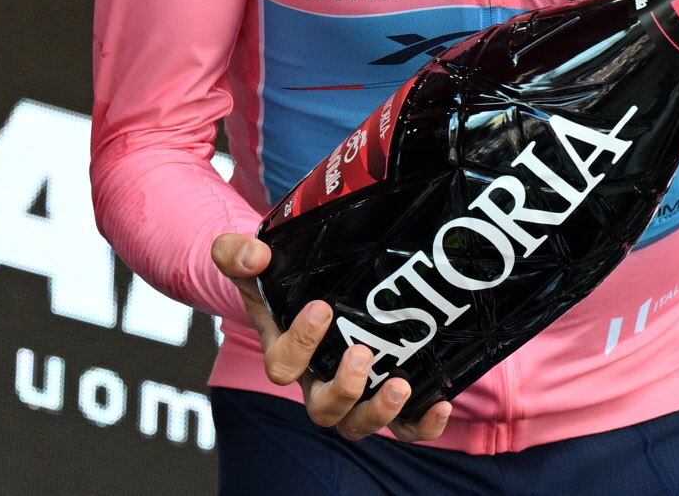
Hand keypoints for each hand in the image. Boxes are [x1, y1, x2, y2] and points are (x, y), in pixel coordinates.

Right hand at [211, 233, 452, 441]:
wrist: (316, 282)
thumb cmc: (284, 278)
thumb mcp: (256, 261)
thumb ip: (239, 253)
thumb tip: (255, 256)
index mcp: (287, 353)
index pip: (283, 366)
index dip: (300, 344)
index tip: (322, 307)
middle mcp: (319, 380)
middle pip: (323, 409)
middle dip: (343, 388)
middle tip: (361, 352)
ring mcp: (355, 392)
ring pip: (358, 423)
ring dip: (378, 411)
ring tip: (399, 384)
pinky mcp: (388, 393)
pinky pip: (403, 425)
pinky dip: (420, 424)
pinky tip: (440, 404)